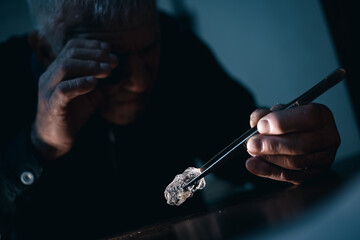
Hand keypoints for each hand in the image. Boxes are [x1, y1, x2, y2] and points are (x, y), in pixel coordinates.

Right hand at [31, 39, 117, 159]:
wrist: (55, 138)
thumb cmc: (74, 113)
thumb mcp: (93, 95)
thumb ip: (105, 84)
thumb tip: (124, 74)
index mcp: (58, 69)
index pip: (72, 47)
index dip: (92, 45)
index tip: (109, 50)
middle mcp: (50, 75)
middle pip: (71, 54)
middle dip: (95, 54)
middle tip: (113, 61)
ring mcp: (49, 89)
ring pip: (65, 67)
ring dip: (90, 66)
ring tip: (107, 70)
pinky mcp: (52, 105)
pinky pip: (63, 90)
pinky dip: (80, 83)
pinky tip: (94, 83)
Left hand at [245, 103, 339, 184]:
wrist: (295, 133)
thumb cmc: (288, 120)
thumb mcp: (277, 110)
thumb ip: (265, 114)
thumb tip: (257, 123)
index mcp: (322, 115)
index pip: (307, 118)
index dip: (281, 123)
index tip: (261, 126)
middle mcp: (328, 137)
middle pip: (301, 145)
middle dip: (272, 145)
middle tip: (252, 144)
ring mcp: (324, 158)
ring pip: (295, 162)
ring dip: (269, 158)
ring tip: (252, 152)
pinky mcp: (314, 173)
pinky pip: (291, 176)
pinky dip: (269, 171)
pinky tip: (254, 165)